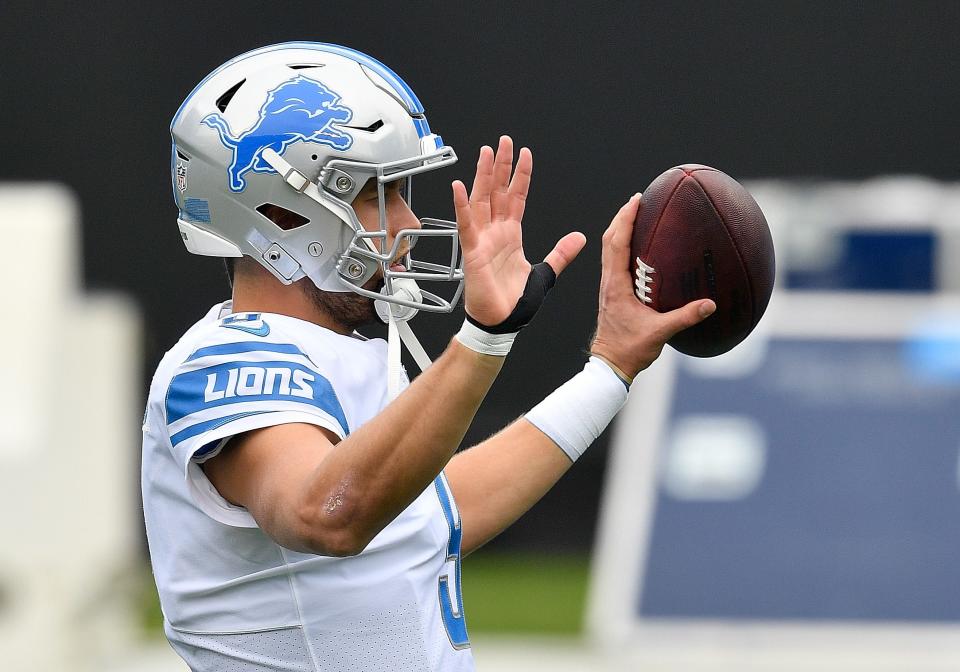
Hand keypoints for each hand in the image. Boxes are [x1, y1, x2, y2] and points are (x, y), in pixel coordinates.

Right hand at [452, 135, 585, 326]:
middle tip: (503, 141)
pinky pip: (467, 224)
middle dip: (500, 165)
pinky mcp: (472, 252)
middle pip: (497, 191)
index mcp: (511, 235)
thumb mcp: (545, 273)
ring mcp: (482, 240)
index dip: (520, 175)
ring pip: (482, 200)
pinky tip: (460, 186)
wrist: (502, 323)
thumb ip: (561, 253)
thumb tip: (580, 237)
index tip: (524, 153)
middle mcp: (495, 232)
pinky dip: (462, 206)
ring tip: (486, 152)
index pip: (517, 197)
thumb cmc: (515, 302)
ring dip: (483, 176)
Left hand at [591, 194, 715, 377]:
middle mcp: (609, 281)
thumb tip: (710, 304)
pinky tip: (638, 246)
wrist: (610, 364)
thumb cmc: (630, 349)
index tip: (636, 200)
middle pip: (610, 240)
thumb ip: (685, 317)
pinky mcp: (612, 293)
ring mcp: (609, 287)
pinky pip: (615, 262)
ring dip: (620, 230)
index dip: (625, 219)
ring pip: (609, 250)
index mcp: (616, 285)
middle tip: (638, 200)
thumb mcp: (660, 333)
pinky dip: (623, 247)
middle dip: (622, 217)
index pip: (616, 243)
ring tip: (636, 215)